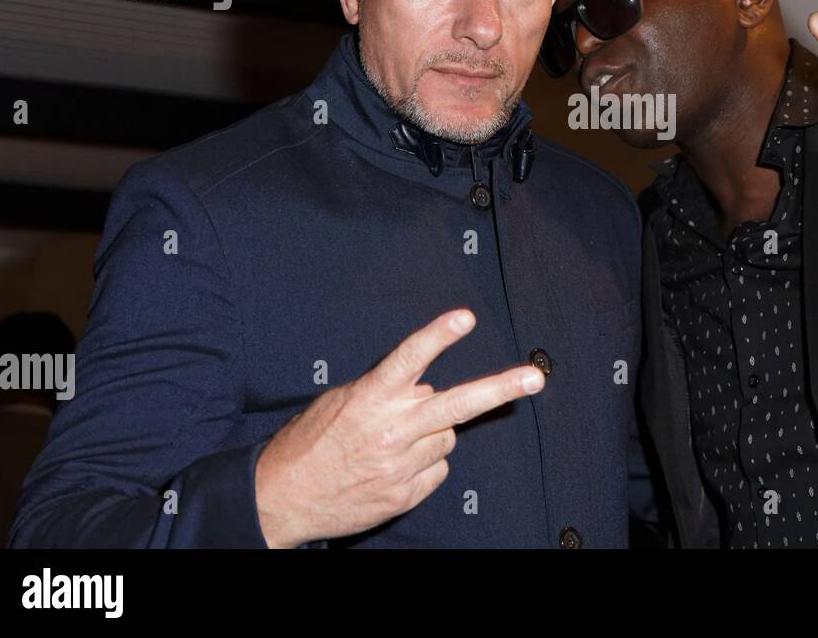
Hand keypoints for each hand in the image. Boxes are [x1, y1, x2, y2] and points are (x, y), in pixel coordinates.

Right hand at [253, 308, 544, 547]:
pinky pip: (438, 469)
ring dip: (432, 433)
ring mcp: (400, 465)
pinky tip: (395, 465)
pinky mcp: (404, 494)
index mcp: (370, 399)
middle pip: (456, 405)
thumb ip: (386, 390)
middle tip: (535, 377)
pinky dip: (425, 464)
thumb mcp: (341, 402)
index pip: (408, 360)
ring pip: (447, 436)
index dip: (437, 336)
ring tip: (395, 441)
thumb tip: (425, 386)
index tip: (464, 318)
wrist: (281, 499)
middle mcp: (390, 430)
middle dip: (500, 389)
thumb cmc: (310, 442)